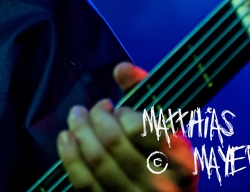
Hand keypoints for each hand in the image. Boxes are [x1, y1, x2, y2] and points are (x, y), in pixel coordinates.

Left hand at [57, 62, 197, 190]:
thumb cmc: (163, 158)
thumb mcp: (167, 129)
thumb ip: (146, 93)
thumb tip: (122, 68)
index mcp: (182, 163)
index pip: (143, 129)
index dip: (125, 114)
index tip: (120, 109)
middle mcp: (161, 184)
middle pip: (113, 141)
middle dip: (97, 116)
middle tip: (96, 108)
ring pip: (96, 159)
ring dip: (80, 129)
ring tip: (78, 116)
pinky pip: (83, 180)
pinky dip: (69, 154)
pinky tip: (67, 137)